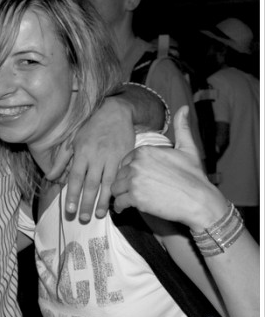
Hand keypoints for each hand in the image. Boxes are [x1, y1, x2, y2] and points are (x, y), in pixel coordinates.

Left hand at [47, 97, 134, 220]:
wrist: (116, 112)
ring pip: (107, 183)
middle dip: (86, 203)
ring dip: (103, 201)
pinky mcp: (126, 157)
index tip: (69, 210)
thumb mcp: (73, 141)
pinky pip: (120, 177)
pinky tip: (115, 201)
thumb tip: (49, 177)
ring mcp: (113, 157)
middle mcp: (96, 156)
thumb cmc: (91, 127)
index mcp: (82, 152)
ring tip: (99, 215)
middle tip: (83, 218)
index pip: (75, 177)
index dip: (71, 194)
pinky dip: (117, 190)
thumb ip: (61, 160)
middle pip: (90, 184)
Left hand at [111, 106, 226, 230]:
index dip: (129, 171)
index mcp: (145, 151)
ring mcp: (134, 181)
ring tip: (128, 199)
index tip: (138, 178)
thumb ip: (182, 128)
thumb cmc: (194, 176)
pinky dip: (121, 207)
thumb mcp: (188, 149)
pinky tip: (126, 208)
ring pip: (115, 189)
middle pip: (118, 175)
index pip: (124, 161)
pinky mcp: (135, 198)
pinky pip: (119, 203)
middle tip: (132, 191)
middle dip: (124, 183)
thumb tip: (183, 108)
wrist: (200, 201)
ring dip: (120, 195)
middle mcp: (136, 164)